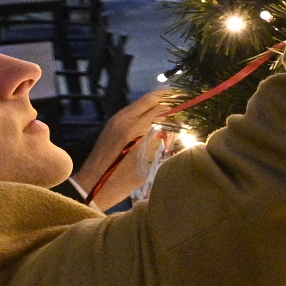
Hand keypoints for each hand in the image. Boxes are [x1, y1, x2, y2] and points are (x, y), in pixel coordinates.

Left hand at [72, 88, 179, 209]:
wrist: (91, 187)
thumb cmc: (121, 182)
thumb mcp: (148, 166)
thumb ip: (163, 144)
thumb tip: (179, 130)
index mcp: (134, 129)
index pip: (163, 109)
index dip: (180, 108)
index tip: (194, 110)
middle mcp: (124, 119)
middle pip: (152, 99)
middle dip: (171, 98)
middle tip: (188, 100)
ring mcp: (117, 119)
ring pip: (143, 101)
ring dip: (160, 101)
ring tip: (177, 106)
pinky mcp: (113, 124)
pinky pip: (135, 108)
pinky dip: (149, 108)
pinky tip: (159, 115)